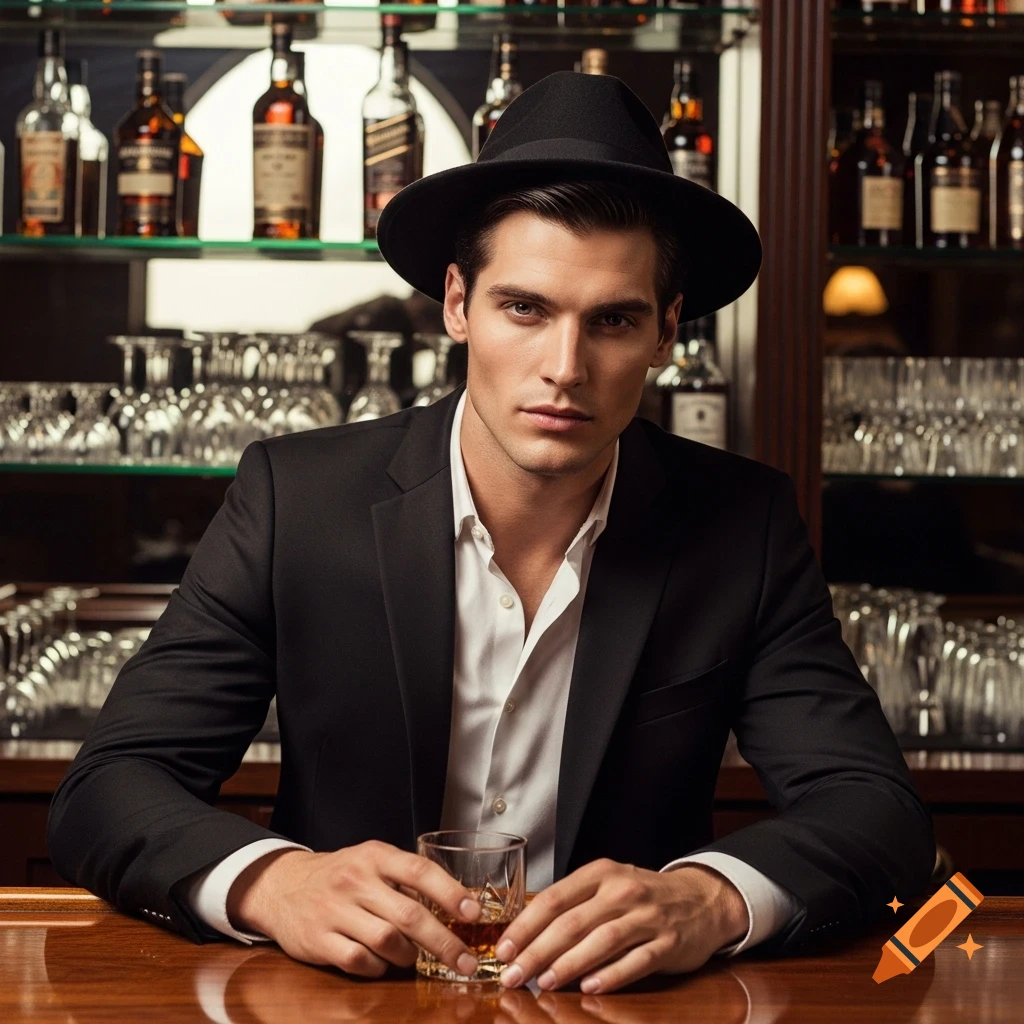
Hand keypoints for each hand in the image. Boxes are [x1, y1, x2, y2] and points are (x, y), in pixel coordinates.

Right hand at [225, 840, 482, 978]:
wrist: (282, 886)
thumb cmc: (340, 874)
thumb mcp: (371, 860)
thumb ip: (406, 877)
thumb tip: (456, 904)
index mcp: (374, 856)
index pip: (419, 871)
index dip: (450, 892)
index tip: (473, 913)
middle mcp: (355, 880)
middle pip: (409, 915)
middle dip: (444, 942)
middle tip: (466, 961)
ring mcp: (335, 910)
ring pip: (387, 941)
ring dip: (409, 956)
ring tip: (413, 958)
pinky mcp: (318, 940)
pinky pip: (360, 961)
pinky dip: (378, 967)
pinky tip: (382, 963)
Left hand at [494, 859, 748, 994]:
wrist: (702, 898)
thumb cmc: (643, 896)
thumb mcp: (607, 886)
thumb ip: (574, 906)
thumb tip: (527, 937)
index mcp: (601, 873)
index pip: (553, 899)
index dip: (525, 926)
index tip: (503, 950)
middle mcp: (622, 891)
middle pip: (571, 922)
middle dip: (537, 951)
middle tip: (512, 975)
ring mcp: (647, 916)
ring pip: (601, 940)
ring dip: (569, 964)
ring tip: (544, 982)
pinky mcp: (668, 942)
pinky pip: (636, 960)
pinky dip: (612, 975)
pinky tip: (590, 987)